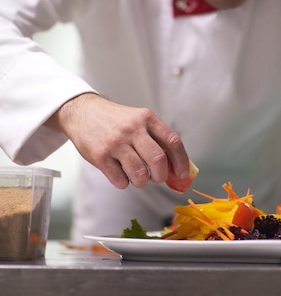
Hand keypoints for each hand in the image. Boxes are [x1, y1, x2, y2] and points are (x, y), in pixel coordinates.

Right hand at [45, 93, 190, 189]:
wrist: (83, 112)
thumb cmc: (116, 120)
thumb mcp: (139, 120)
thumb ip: (157, 139)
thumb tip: (177, 167)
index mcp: (146, 118)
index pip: (173, 141)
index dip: (182, 161)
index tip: (183, 174)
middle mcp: (132, 129)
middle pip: (158, 160)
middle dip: (161, 176)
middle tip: (157, 177)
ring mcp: (115, 143)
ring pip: (140, 174)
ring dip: (142, 182)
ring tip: (138, 175)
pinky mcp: (100, 156)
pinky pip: (120, 181)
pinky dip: (124, 182)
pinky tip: (120, 172)